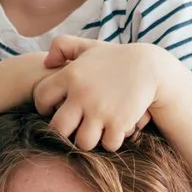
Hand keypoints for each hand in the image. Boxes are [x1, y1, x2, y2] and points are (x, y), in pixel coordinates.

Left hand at [33, 38, 159, 151]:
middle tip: (72, 128)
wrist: (150, 66)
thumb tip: (46, 62)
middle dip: (64, 132)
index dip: (44, 106)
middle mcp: (82, 94)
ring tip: (93, 133)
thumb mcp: (89, 46)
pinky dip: (111, 142)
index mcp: (70, 76)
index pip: (41, 97)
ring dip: (88, 140)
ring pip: (82, 142)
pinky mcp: (119, 123)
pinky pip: (108, 144)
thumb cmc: (116, 58)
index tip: (54, 109)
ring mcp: (100, 111)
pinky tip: (113, 132)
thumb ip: (63, 46)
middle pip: (58, 128)